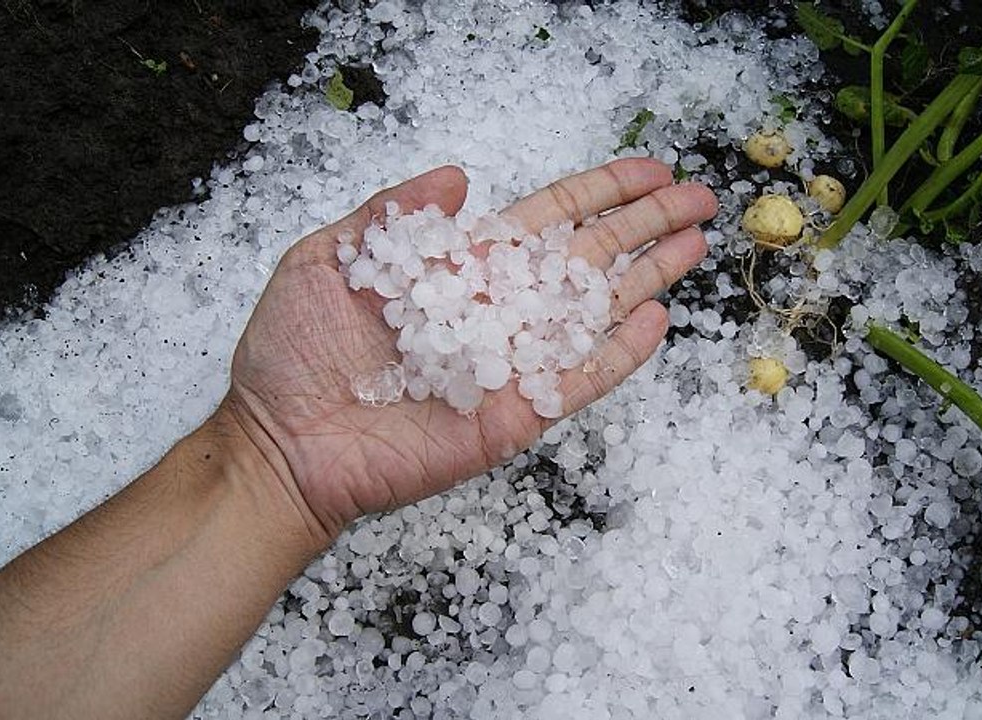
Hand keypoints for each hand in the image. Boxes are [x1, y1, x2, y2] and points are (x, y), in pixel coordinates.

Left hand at [222, 159, 716, 539]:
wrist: (280, 442)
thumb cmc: (293, 353)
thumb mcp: (328, 259)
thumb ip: (393, 214)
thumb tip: (459, 172)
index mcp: (461, 268)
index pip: (549, 220)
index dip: (601, 192)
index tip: (649, 169)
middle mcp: (497, 310)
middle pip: (589, 257)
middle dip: (646, 225)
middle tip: (701, 198)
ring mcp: (511, 364)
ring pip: (595, 312)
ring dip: (648, 278)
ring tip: (697, 245)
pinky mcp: (514, 415)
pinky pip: (577, 380)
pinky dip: (618, 354)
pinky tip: (657, 321)